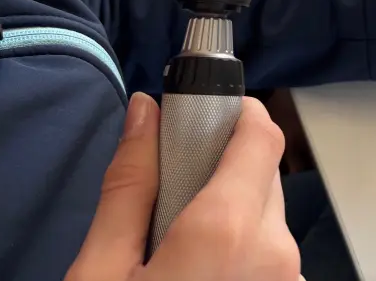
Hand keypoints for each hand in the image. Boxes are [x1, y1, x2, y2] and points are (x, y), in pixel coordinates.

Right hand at [65, 94, 301, 280]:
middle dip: (222, 171)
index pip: (262, 134)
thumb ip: (128, 185)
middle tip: (170, 195)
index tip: (202, 116)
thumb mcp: (100, 271)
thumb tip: (145, 111)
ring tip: (177, 251)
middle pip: (263, 175)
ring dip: (232, 218)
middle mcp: (276, 254)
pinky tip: (201, 277)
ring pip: (267, 219)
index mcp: (228, 231)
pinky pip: (270, 258)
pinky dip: (243, 255)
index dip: (237, 113)